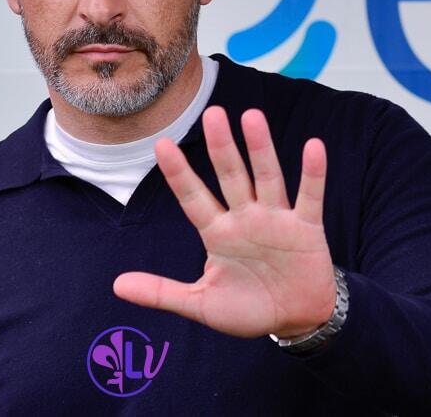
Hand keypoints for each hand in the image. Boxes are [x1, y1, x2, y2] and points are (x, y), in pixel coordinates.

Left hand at [113, 106, 337, 338]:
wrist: (296, 319)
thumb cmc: (249, 308)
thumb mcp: (201, 304)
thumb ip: (161, 293)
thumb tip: (117, 285)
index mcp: (217, 233)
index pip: (193, 198)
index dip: (179, 173)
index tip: (161, 144)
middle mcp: (245, 218)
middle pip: (230, 176)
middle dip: (220, 146)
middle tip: (212, 111)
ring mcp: (276, 219)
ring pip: (266, 177)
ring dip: (261, 149)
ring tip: (252, 116)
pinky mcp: (306, 228)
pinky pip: (309, 196)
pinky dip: (313, 173)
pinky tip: (313, 146)